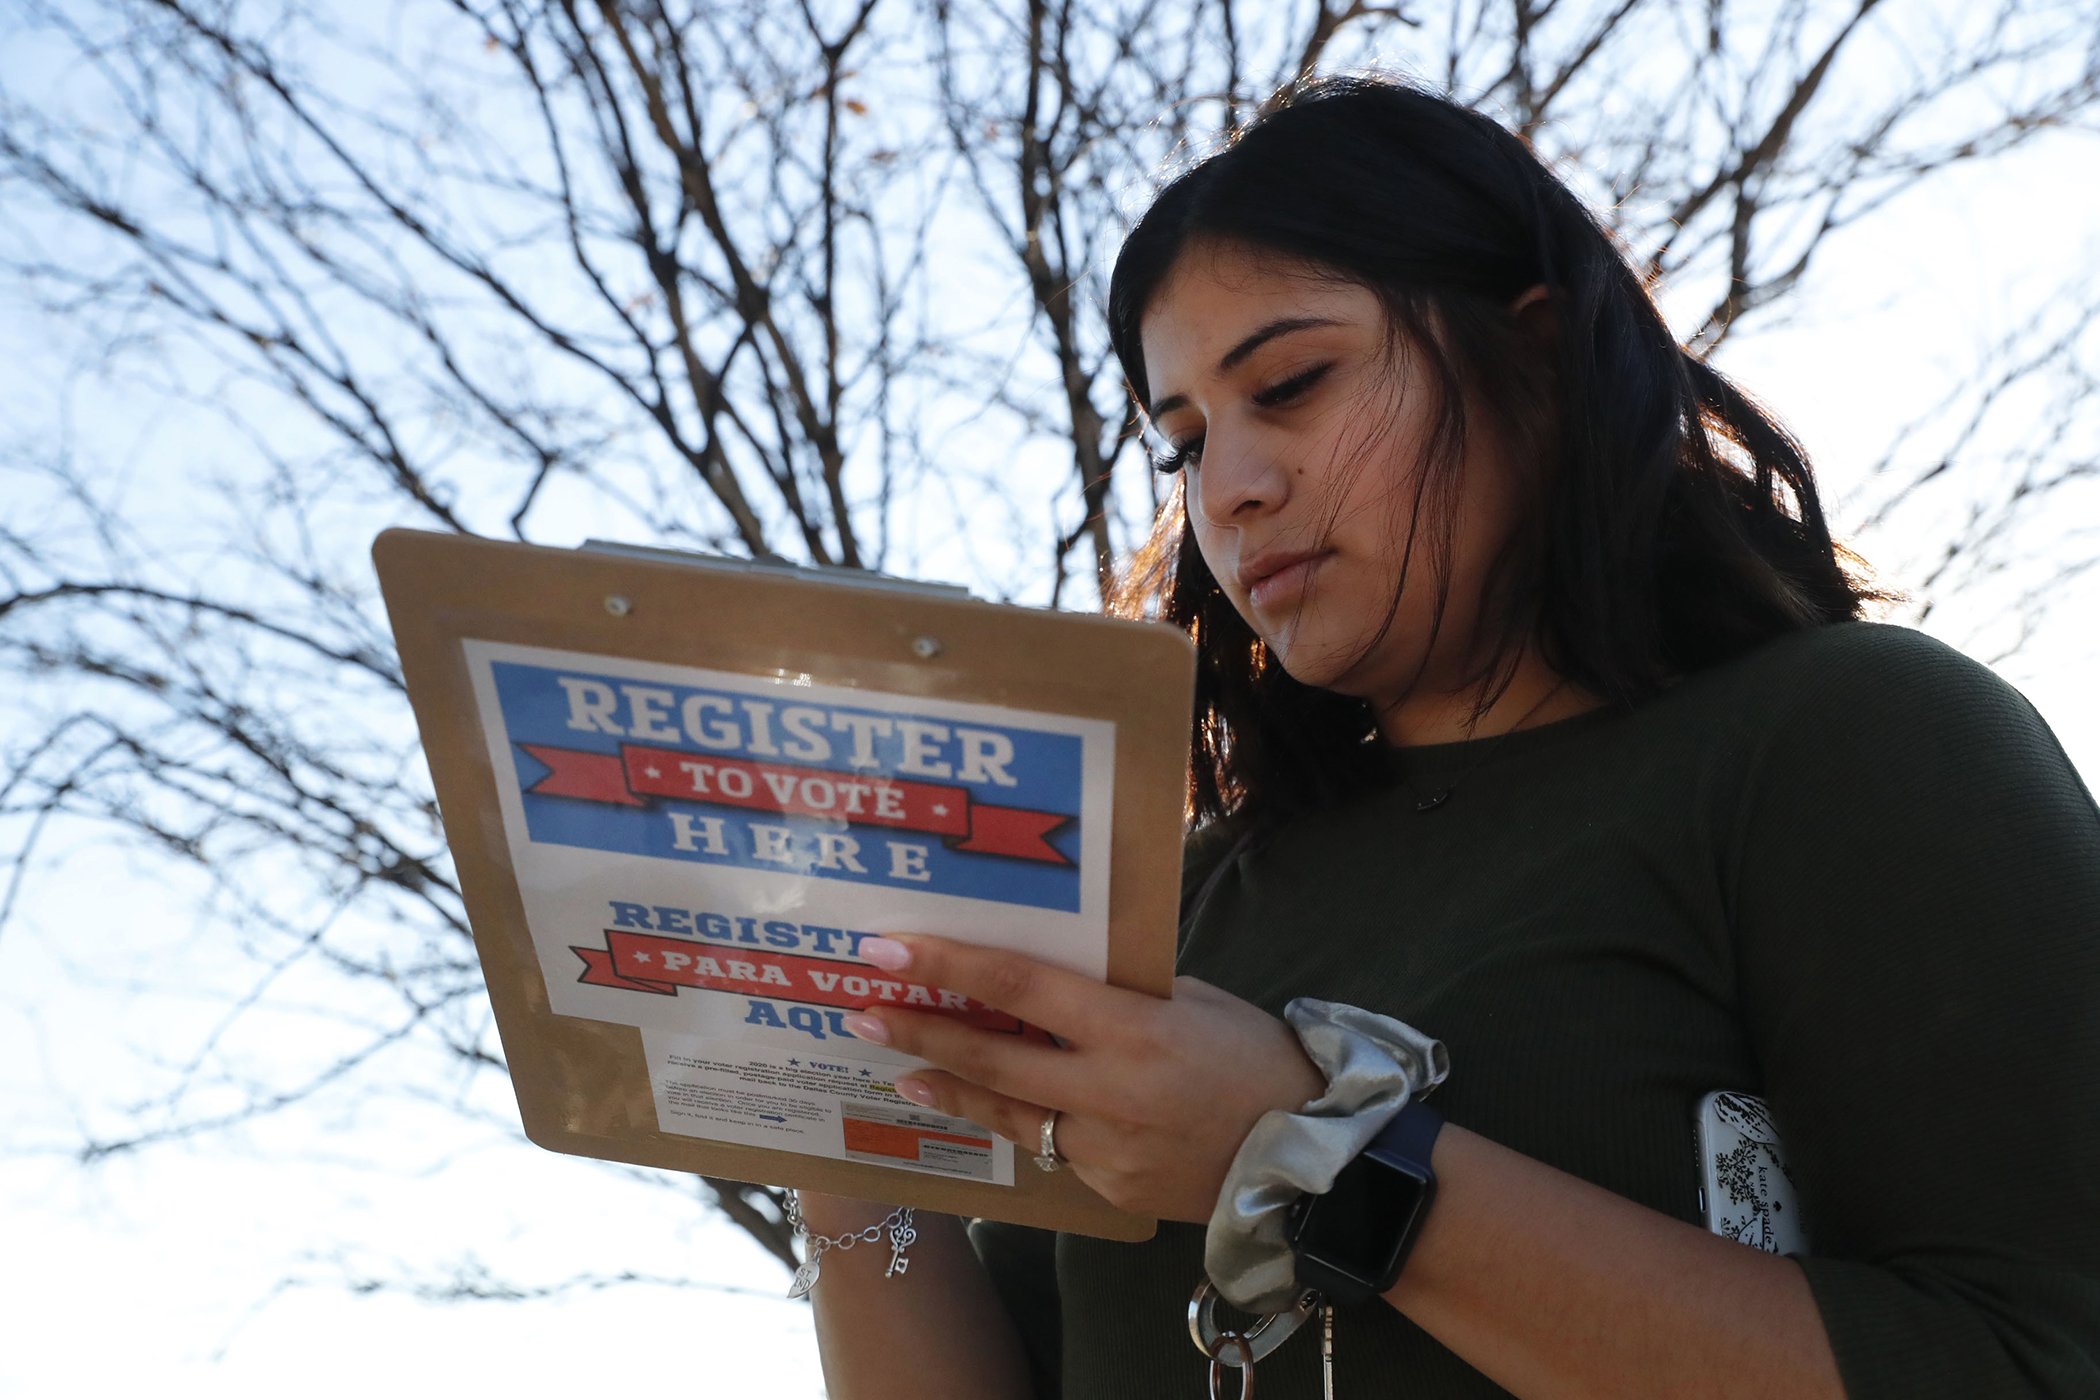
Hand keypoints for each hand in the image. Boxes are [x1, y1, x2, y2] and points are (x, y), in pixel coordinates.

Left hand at [839, 934, 1324, 1223]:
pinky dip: (1027, 1122)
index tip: (888, 950)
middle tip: (863, 1011)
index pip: (1020, 986)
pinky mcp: (1108, 1189)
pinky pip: (1055, 1146)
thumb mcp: (1189, 1000)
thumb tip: (1049, 977)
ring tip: (902, 1067)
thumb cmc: (1253, 1056)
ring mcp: (1104, 1148)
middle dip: (920, 1032)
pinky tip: (1000, 1105)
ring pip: (1008, 1112)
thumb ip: (1116, 993)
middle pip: (991, 1056)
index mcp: (1132, 1028)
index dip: (949, 965)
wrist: (1309, 1159)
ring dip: (950, 1086)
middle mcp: (1108, 1091)